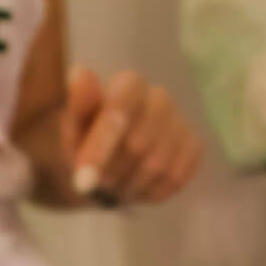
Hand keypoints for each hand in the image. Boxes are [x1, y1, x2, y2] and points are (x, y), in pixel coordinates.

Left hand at [61, 67, 202, 205]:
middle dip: (111, 170)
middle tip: (92, 183)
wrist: (106, 167)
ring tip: (111, 185)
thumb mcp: (72, 128)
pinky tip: (134, 187)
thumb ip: (78, 105)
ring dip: (127, 184)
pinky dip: (149, 191)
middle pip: (139, 143)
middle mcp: (160, 98)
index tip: (83, 174)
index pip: (123, 105)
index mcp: (129, 85)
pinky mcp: (193, 148)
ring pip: (157, 165)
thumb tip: (80, 74)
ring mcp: (180, 123)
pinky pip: (174, 178)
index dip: (103, 142)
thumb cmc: (85, 143)